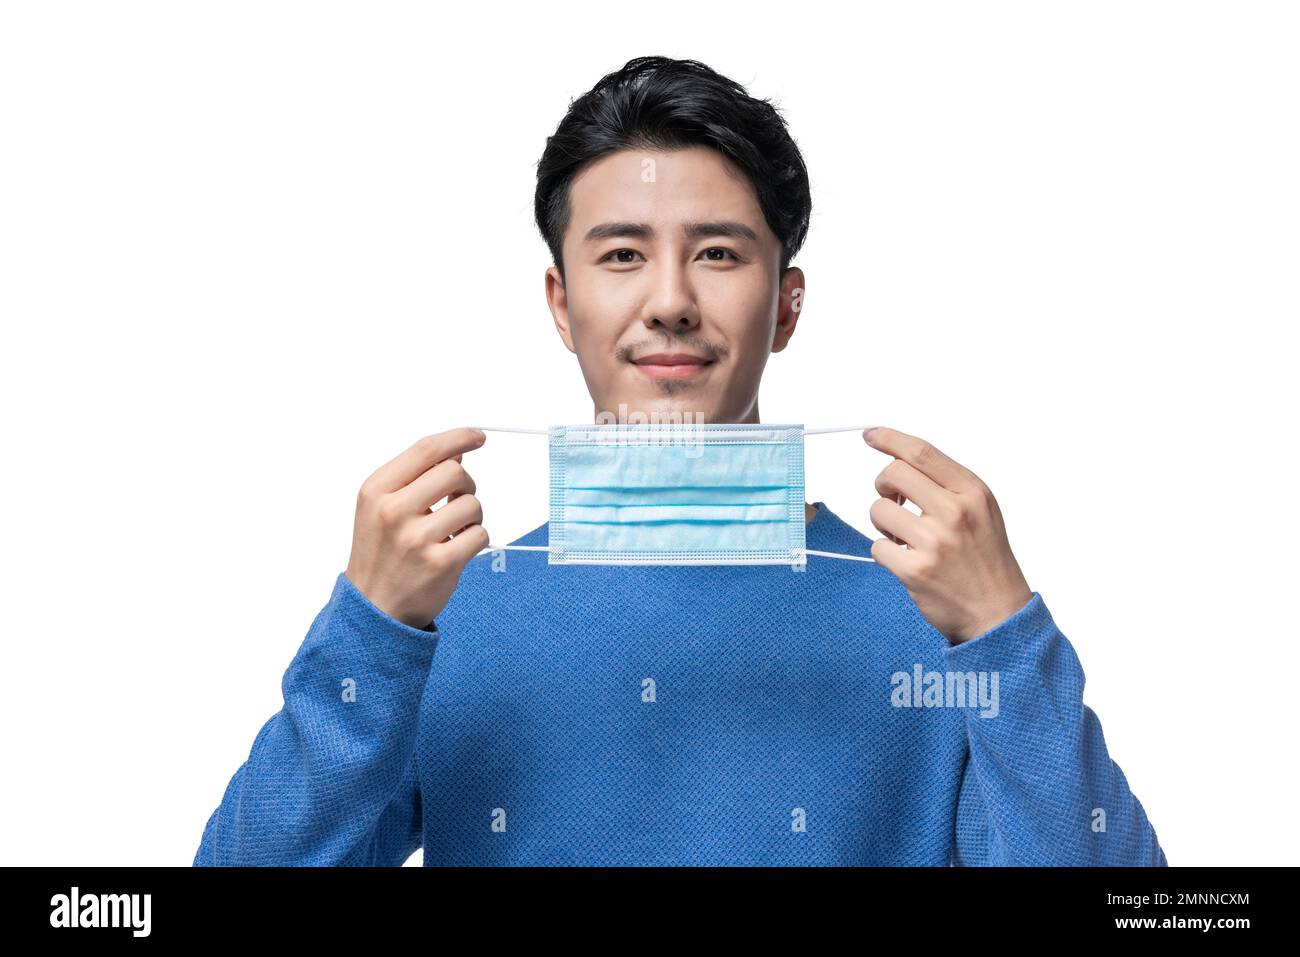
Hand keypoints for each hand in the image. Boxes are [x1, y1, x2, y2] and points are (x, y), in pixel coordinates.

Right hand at [345, 427, 488, 628]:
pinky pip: (480, 534)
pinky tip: (457, 548)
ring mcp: (416, 539)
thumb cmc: (381, 552)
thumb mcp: (380, 507)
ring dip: (472, 515)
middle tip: (458, 499)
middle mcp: (393, 511)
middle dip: (466, 484)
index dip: (459, 438)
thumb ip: (414, 478)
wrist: (372, 607)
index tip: (477, 437)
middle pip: (455, 472)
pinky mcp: (440, 564)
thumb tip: (457, 453)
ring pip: (472, 504)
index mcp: (376, 490)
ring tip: (455, 529)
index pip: (426, 450)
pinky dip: (476, 539)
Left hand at [863, 427, 1032, 644]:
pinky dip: (885, 553)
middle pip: (893, 474)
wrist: (998, 612)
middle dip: (883, 485)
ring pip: (878, 510)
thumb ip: (948, 484)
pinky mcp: (915, 571)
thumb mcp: (982, 510)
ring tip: (903, 537)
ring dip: (883, 523)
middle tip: (893, 500)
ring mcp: (934, 542)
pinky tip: (905, 560)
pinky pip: (877, 547)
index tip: (870, 435)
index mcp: (972, 492)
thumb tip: (900, 460)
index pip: (921, 452)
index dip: (890, 439)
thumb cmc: (985, 558)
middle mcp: (954, 512)